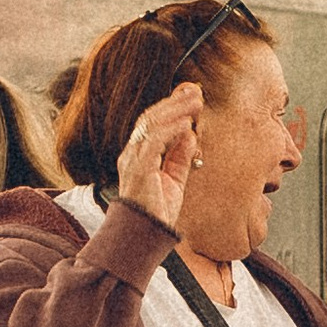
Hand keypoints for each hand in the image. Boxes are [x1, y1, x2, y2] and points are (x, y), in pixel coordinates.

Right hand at [116, 83, 202, 229]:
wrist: (145, 235)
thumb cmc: (157, 211)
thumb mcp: (174, 179)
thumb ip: (180, 157)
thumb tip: (190, 133)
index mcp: (138, 155)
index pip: (152, 123)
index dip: (171, 108)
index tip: (191, 97)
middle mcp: (132, 153)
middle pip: (151, 118)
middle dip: (174, 102)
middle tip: (195, 91)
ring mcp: (133, 160)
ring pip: (151, 125)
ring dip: (175, 111)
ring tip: (195, 101)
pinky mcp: (139, 169)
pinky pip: (154, 142)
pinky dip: (171, 131)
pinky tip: (186, 124)